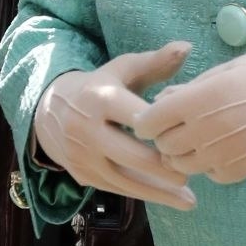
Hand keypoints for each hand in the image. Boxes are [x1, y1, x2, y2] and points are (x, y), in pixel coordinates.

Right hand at [34, 41, 196, 209]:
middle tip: (193, 168)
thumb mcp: (125, 68)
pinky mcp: (83, 176)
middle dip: (162, 166)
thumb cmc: (102, 84)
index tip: (189, 131)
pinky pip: (117, 189)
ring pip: (124, 180)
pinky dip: (144, 194)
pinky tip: (170, 199)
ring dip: (157, 191)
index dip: (161, 125)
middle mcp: (88, 130)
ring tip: (189, 199)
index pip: (135, 115)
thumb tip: (187, 46)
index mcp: (101, 97)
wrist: (52, 110)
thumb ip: (156, 61)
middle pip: (130, 154)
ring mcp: (83, 157)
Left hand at [133, 53, 245, 183]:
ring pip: (180, 164)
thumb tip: (166, 98)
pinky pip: (207, 173)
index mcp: (204, 97)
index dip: (148, 118)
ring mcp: (221, 155)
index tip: (154, 114)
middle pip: (162, 146)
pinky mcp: (237, 173)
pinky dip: (207, 162)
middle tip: (177, 123)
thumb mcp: (236, 67)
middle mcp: (207, 130)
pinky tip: (225, 143)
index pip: (152, 119)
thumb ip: (197, 85)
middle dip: (164, 135)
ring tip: (201, 133)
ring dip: (183, 151)